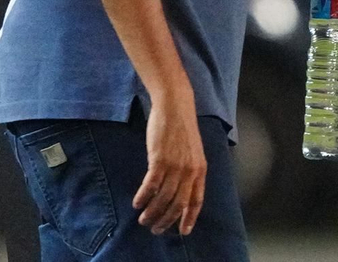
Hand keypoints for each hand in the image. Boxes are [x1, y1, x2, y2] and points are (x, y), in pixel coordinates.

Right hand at [134, 86, 205, 235]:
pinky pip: (150, 186)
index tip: (183, 231)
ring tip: (143, 219)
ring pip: (163, 198)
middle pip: (178, 204)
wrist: (176, 107)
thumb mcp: (193, 152)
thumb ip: (189, 171)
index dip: (190, 217)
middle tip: (155, 228)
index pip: (196, 200)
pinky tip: (137, 203)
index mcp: (200, 169)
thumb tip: (180, 190)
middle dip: (166, 220)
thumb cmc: (182, 129)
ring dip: (152, 212)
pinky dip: (143, 197)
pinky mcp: (160, 159)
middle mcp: (190, 171)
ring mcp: (175, 165)